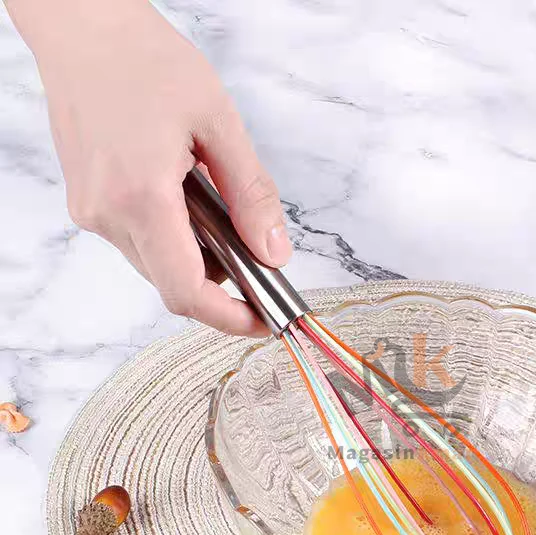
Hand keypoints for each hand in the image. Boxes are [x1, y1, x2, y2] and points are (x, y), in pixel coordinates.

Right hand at [35, 0, 290, 334]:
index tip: (261, 321)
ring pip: (156, 266)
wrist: (79, 24)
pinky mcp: (86, 202)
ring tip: (222, 213)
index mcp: (141, 197)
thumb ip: (250, 196)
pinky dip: (174, 238)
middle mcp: (107, 214)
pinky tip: (191, 201)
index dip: (229, 318)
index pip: (186, 292)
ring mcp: (90, 210)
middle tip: (259, 261)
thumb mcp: (219, 123)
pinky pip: (138, 242)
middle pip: (173, 285)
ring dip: (197, 258)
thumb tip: (273, 252)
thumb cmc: (143, 57)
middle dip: (221, 287)